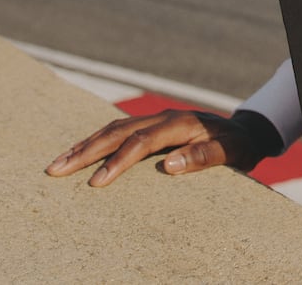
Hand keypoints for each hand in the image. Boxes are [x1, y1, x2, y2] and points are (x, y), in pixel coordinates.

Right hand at [45, 109, 282, 186]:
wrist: (244, 130)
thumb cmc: (237, 146)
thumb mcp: (230, 153)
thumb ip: (203, 157)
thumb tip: (168, 164)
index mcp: (179, 124)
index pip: (141, 142)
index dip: (118, 161)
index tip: (96, 183)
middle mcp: (162, 118)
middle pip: (117, 132)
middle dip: (86, 151)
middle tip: (56, 170)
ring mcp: (155, 119)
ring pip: (113, 129)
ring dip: (85, 145)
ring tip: (58, 163)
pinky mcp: (151, 126)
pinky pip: (119, 131)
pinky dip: (96, 141)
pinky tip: (79, 153)